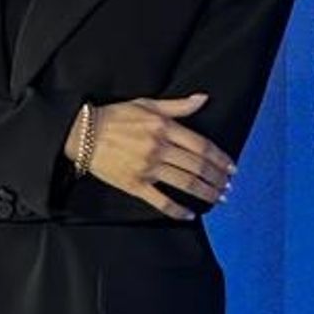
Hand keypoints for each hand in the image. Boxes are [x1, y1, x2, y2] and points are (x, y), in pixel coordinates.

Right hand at [67, 93, 234, 218]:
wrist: (83, 133)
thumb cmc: (115, 116)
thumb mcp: (147, 104)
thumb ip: (178, 105)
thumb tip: (203, 99)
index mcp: (164, 127)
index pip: (202, 146)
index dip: (221, 158)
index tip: (231, 168)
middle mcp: (159, 148)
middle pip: (198, 166)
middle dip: (218, 178)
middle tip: (228, 187)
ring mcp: (147, 168)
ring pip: (186, 183)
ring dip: (206, 193)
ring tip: (218, 199)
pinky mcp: (135, 184)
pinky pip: (161, 201)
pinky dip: (178, 210)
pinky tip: (190, 215)